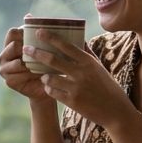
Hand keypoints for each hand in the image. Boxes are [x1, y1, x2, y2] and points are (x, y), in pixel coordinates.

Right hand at [0, 25, 51, 101]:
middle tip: (42, 54)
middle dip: (28, 49)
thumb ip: (35, 32)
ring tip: (41, 66)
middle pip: (14, 46)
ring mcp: (4, 69)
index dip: (24, 33)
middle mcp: (4, 55)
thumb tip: (29, 15)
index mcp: (10, 44)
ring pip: (17, 62)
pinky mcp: (8, 81)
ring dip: (30, 64)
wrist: (46, 85)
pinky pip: (18, 74)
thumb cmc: (45, 63)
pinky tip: (37, 74)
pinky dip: (28, 75)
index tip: (38, 37)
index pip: (12, 33)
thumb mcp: (43, 46)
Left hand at [24, 31, 139, 130]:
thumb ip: (88, 54)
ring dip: (43, 75)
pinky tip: (50, 87)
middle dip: (37, 53)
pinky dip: (48, 88)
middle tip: (26, 49)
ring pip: (49, 77)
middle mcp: (82, 73)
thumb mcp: (100, 68)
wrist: (116, 111)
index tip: (39, 31)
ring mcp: (76, 88)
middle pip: (53, 60)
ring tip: (43, 75)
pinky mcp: (72, 102)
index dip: (51, 38)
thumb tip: (79, 38)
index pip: (67, 46)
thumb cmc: (108, 87)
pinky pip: (52, 92)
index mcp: (89, 62)